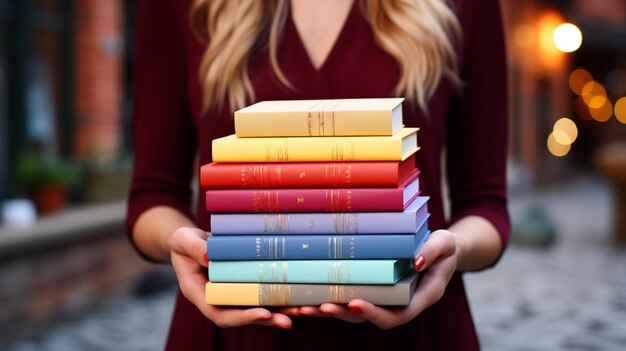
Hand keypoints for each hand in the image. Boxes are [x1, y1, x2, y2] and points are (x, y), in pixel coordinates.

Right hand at [168, 227, 297, 328]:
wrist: (192, 241)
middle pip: (245, 316)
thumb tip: (209, 256)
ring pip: (259, 307)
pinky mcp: (247, 284)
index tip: (262, 313)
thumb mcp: (183, 239)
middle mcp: (220, 299)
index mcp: (201, 294)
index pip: (221, 313)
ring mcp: (235, 294)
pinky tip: (303, 295)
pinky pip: (266, 293)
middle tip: (288, 321)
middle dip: (267, 319)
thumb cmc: (184, 241)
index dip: (242, 317)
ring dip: (281, 311)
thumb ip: (193, 247)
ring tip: (303, 311)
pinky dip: (284, 296)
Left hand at [299, 229, 457, 328]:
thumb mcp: (446, 243)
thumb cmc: (445, 247)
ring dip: (329, 311)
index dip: (374, 313)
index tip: (355, 304)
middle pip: (369, 318)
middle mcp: (400, 304)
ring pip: (354, 312)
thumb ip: (433, 251)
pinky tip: (305, 298)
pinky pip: (349, 298)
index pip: (396, 315)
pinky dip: (328, 299)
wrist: (441, 251)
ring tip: (303, 307)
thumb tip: (415, 261)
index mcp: (420, 298)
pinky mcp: (373, 290)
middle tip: (320, 307)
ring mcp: (385, 299)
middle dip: (343, 314)